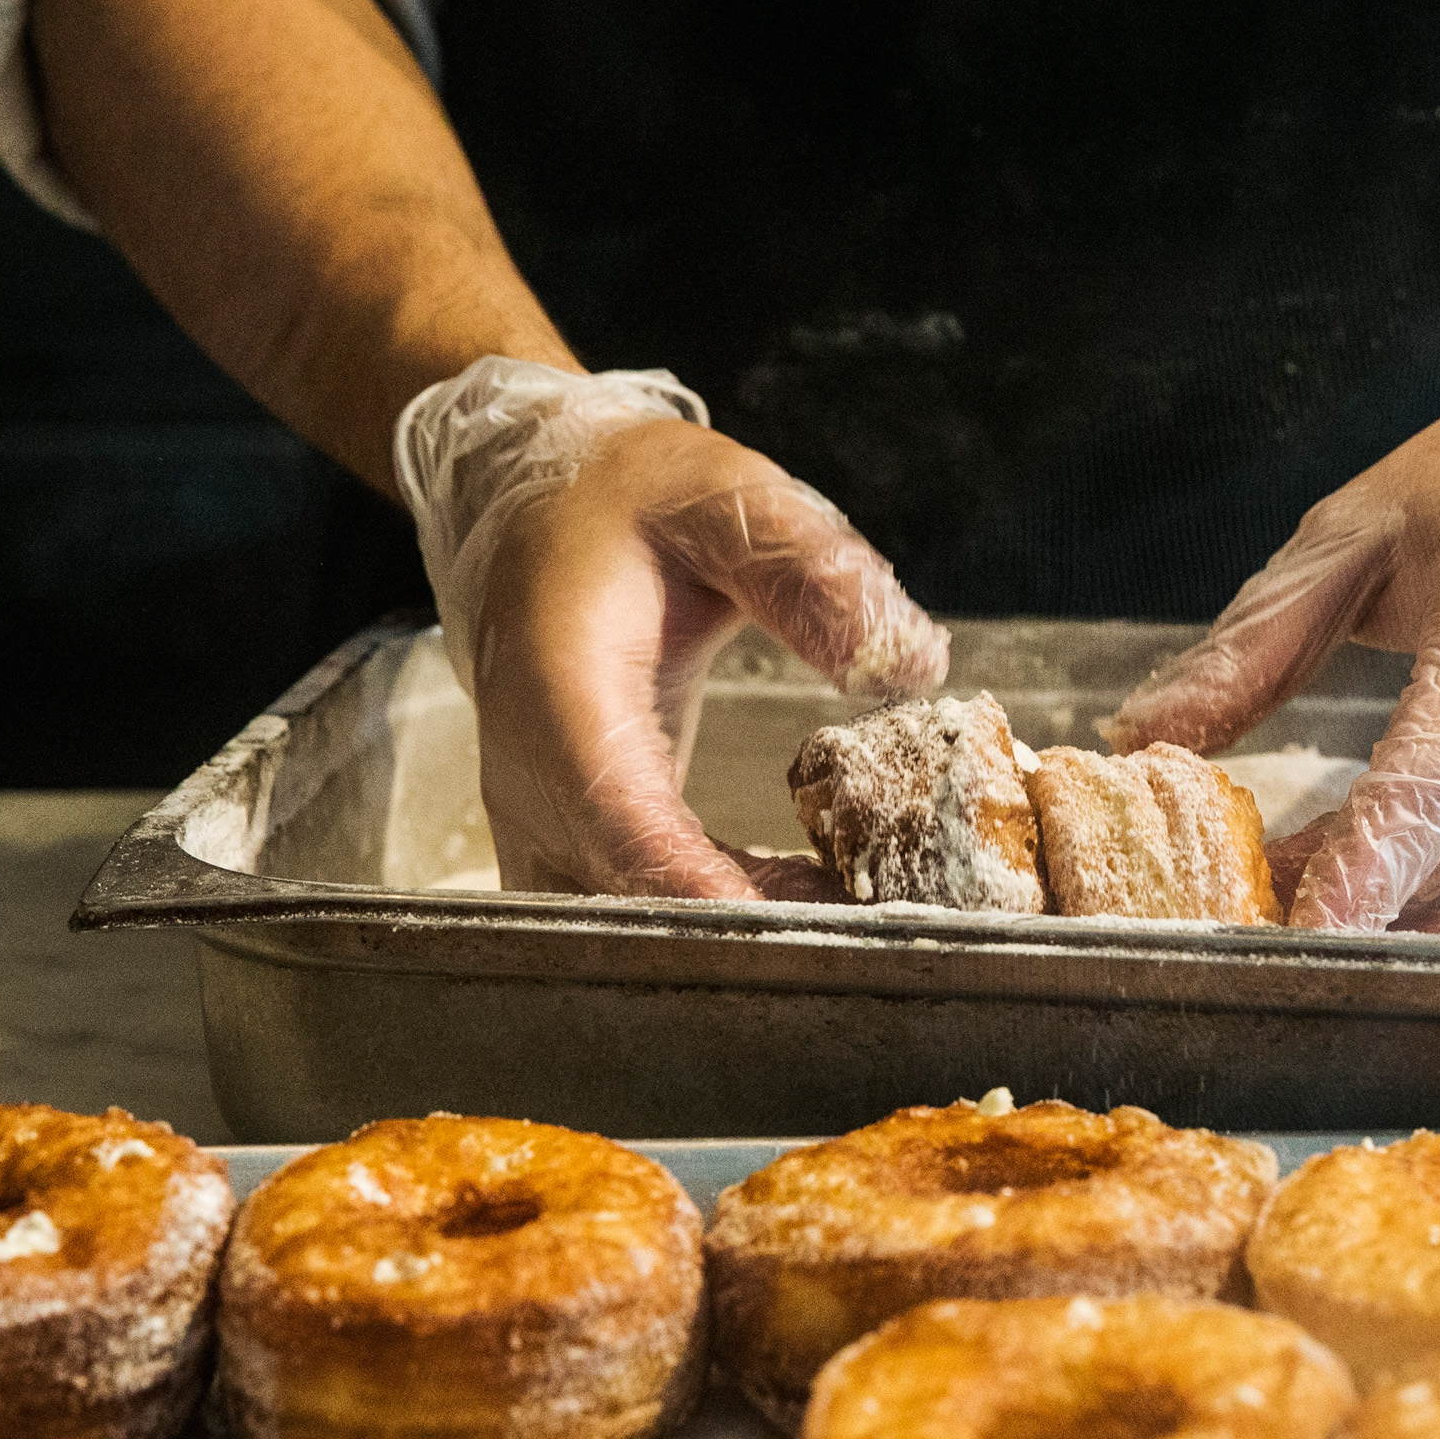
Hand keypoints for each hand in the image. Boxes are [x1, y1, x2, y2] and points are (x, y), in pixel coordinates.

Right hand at [397, 358, 947, 894]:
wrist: (531, 512)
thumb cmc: (620, 502)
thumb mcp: (722, 495)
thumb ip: (811, 568)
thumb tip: (907, 662)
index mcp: (562, 689)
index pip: (623, 821)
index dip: (701, 889)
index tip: (791, 932)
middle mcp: (534, 779)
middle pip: (615, 902)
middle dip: (731, 940)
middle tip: (859, 943)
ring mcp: (541, 823)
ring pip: (616, 926)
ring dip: (727, 940)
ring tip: (853, 925)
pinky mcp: (569, 842)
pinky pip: (629, 910)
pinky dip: (718, 921)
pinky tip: (811, 902)